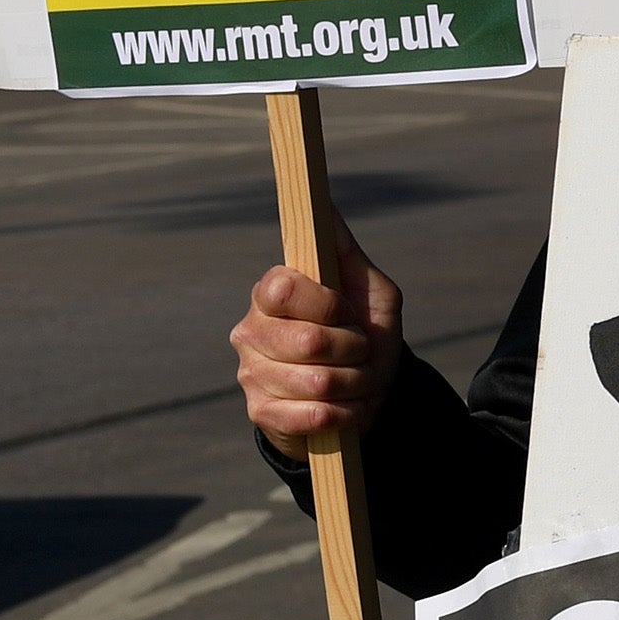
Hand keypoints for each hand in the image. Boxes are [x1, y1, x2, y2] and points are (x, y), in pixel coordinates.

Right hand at [232, 220, 404, 458]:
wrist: (366, 394)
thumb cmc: (365, 334)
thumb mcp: (368, 288)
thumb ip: (343, 249)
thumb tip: (323, 204)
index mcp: (271, 293)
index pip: (284, 288)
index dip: (327, 304)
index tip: (347, 312)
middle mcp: (250, 330)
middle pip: (308, 340)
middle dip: (354, 349)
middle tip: (359, 350)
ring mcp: (251, 374)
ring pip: (317, 382)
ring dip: (356, 383)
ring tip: (356, 378)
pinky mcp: (260, 414)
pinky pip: (310, 416)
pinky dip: (345, 413)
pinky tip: (346, 406)